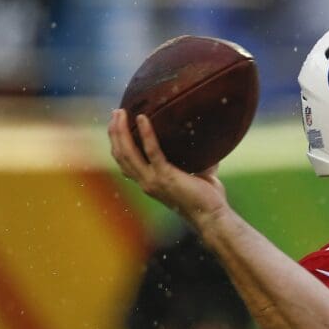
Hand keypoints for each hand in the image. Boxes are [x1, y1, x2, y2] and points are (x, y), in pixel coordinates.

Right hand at [107, 109, 228, 227]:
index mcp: (149, 182)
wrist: (212, 216)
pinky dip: (146, 134)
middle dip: (115, 133)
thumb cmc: (207, 198)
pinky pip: (152, 151)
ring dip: (122, 131)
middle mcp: (146, 182)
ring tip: (122, 113)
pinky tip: (143, 118)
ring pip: (127, 153)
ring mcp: (154, 181)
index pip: (124, 162)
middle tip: (117, 112)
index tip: (117, 124)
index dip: (118, 143)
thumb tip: (206, 138)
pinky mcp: (166, 177)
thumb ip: (194, 158)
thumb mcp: (196, 173)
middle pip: (120, 155)